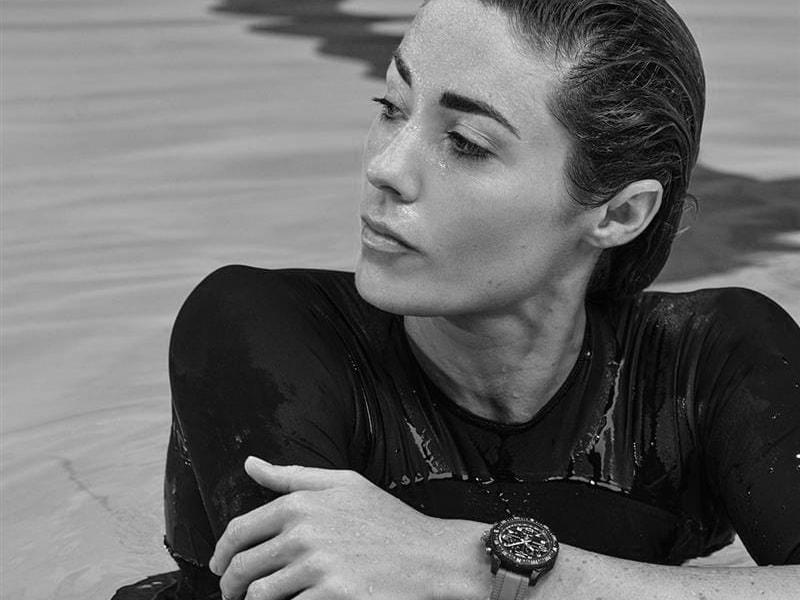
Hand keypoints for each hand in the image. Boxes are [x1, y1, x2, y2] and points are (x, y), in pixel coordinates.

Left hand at [209, 457, 489, 599]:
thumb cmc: (388, 520)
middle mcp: (303, 533)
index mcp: (301, 503)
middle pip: (242, 567)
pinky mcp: (331, 596)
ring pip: (258, 595)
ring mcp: (317, 566)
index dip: (221, 553)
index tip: (219, 566)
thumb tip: (250, 464)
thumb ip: (292, 475)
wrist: (432, 556)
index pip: (239, 531)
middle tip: (231, 595)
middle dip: (230, 585)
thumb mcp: (344, 484)